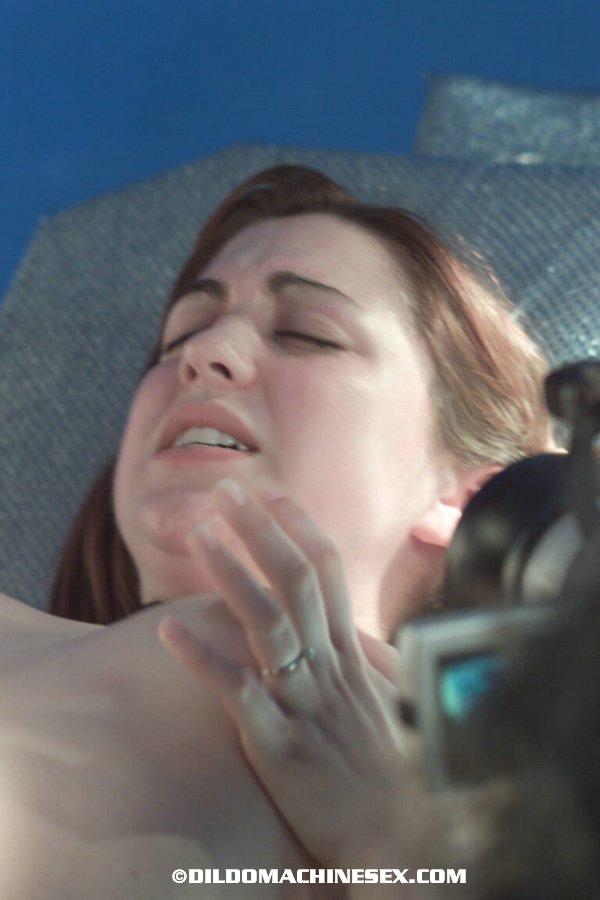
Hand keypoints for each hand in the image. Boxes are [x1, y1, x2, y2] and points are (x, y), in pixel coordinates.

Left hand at [157, 477, 410, 866]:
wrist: (405, 840)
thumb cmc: (393, 771)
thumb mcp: (385, 703)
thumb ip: (366, 660)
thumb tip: (356, 632)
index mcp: (350, 654)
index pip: (327, 572)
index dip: (297, 527)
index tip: (270, 493)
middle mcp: (329, 666)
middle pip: (297, 580)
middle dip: (260, 530)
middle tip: (225, 490)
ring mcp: (305, 703)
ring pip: (269, 621)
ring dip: (232, 572)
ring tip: (198, 533)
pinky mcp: (280, 745)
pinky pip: (238, 692)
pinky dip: (202, 657)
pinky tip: (168, 629)